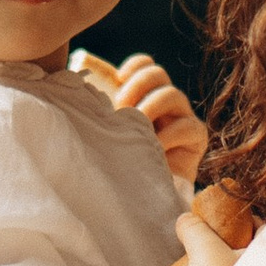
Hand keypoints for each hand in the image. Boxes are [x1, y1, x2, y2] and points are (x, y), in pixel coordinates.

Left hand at [81, 47, 207, 186]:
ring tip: (137, 127)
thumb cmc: (120, 164)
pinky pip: (187, 125)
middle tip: (121, 107)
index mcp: (144, 96)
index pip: (145, 65)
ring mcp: (183, 118)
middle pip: (157, 73)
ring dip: (150, 108)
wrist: (143, 200)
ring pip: (172, 94)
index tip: (117, 78)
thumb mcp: (107, 132)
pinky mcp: (196, 138)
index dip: (134, 66)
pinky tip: (155, 148)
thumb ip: (98, 112)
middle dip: (137, 85)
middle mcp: (165, 103)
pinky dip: (167, 135)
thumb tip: (68, 90)